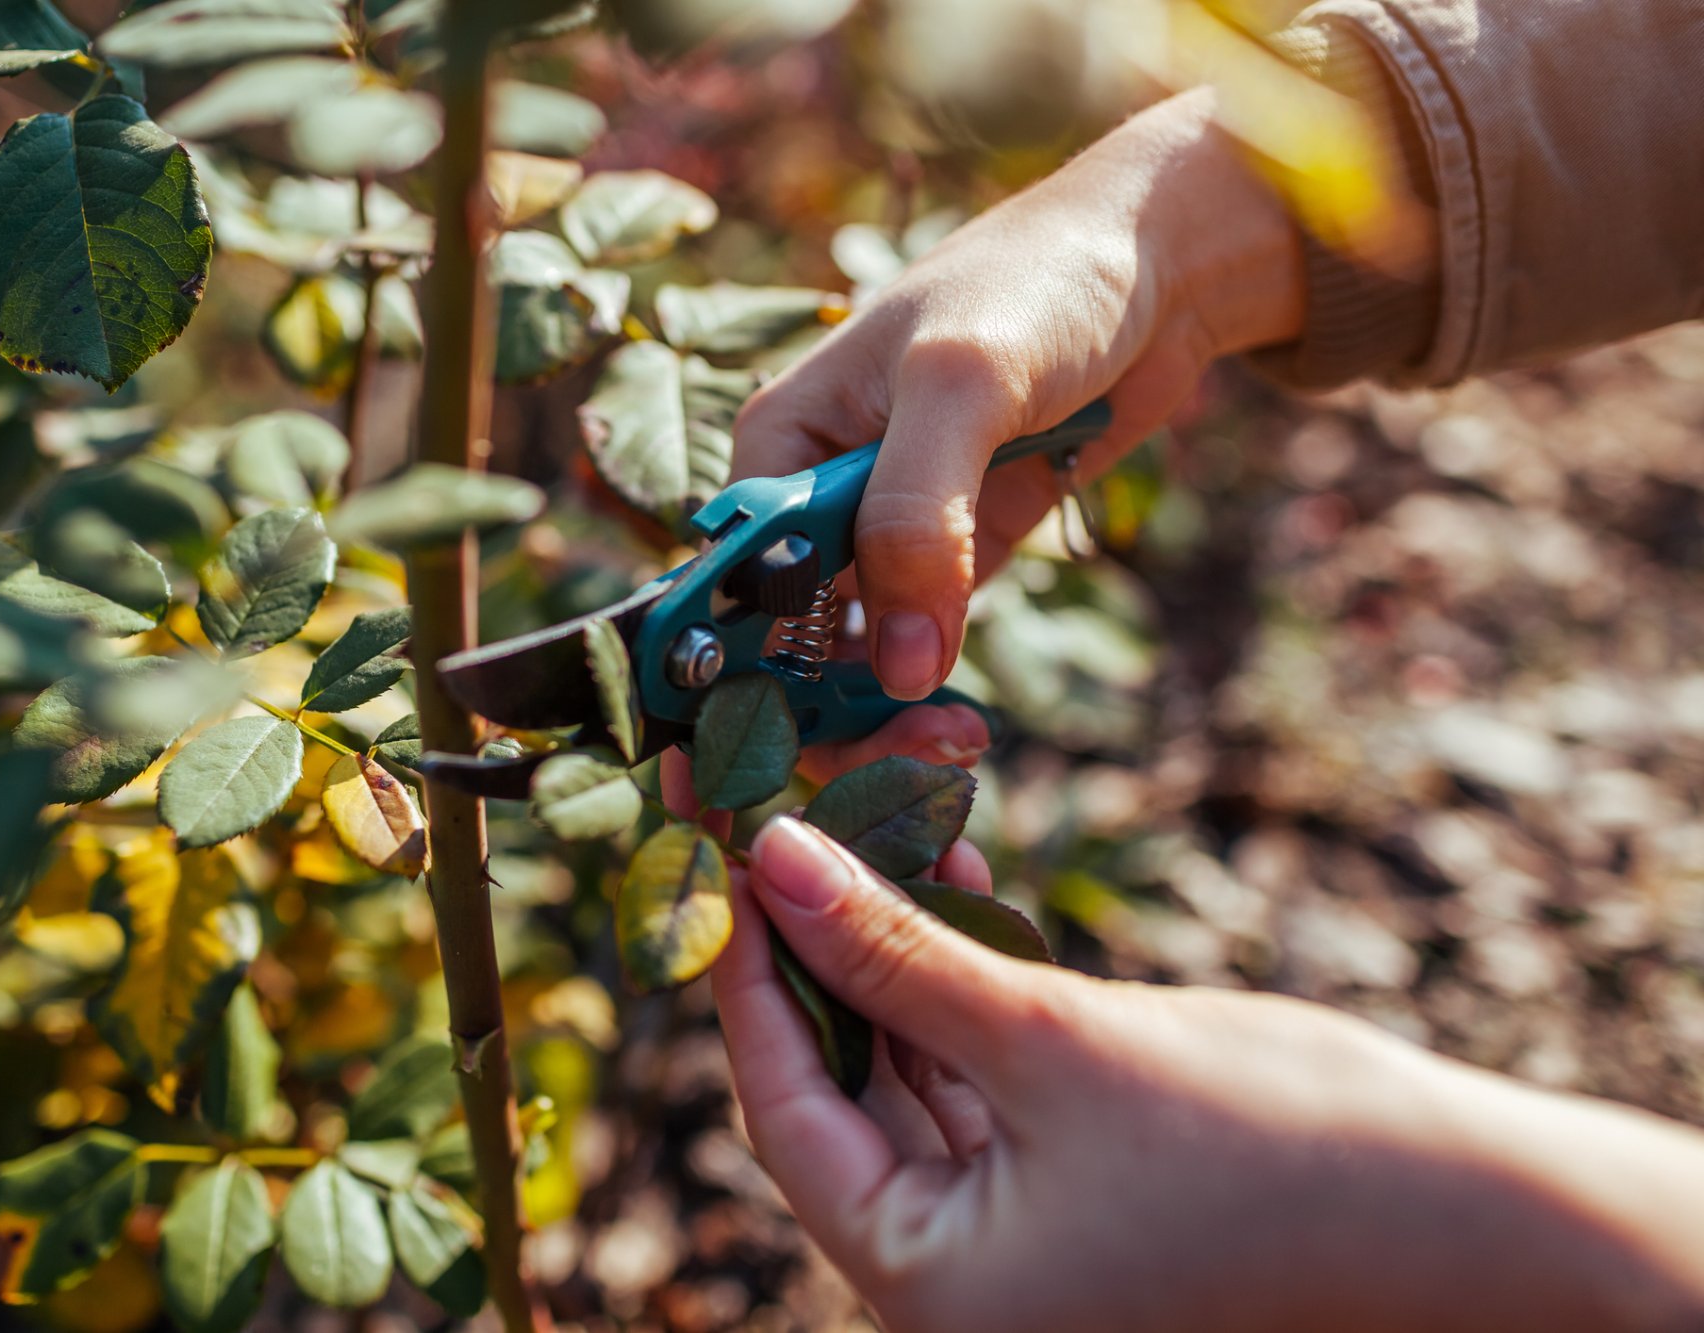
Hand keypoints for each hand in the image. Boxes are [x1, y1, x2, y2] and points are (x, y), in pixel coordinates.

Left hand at [713, 816, 1703, 1332]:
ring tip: (881, 823)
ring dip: (896, 945)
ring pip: (912, 1067)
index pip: (784, 1114)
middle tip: (791, 821)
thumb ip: (897, 956)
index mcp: (927, 1289)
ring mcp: (1017, 1231)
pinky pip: (982, 1072)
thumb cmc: (1271, 1152)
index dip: (750, 976)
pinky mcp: (1071, 1179)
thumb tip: (770, 862)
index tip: (730, 856)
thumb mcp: (1052, 1043)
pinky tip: (957, 879)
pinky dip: (963, 980)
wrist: (1469, 1207)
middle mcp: (958, 1274)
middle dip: (823, 944)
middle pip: (841, 1086)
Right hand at [733, 87, 1307, 699]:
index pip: (728, 581)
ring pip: (849, 660)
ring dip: (883, 718)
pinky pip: (920, 649)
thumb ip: (916, 518)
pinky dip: (928, 698)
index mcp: (779, 444)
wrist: (1155, 267)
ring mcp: (886, 533)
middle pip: (780, 638)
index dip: (735, 674)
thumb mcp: (962, 385)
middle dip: (821, 712)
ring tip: (951, 744)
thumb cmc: (1037, 286)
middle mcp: (816, 496)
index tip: (770, 749)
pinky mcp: (955, 557)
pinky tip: (960, 730)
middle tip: (899, 755)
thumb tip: (897, 663)